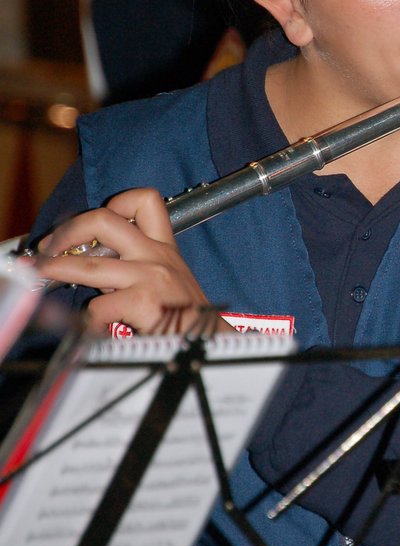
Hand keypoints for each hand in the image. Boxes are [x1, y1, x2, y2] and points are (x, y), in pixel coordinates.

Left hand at [36, 188, 222, 335]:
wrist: (212, 344)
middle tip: (50, 247)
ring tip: (41, 274)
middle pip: (103, 220)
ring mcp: (150, 277)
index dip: (114, 203)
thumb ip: (139, 265)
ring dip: (56, 268)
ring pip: (89, 265)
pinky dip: (88, 320)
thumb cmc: (188, 317)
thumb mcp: (170, 278)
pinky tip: (91, 328)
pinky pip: (98, 307)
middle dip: (68, 231)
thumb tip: (92, 264)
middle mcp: (156, 256)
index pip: (144, 201)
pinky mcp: (144, 302)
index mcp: (163, 248)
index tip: (92, 225)